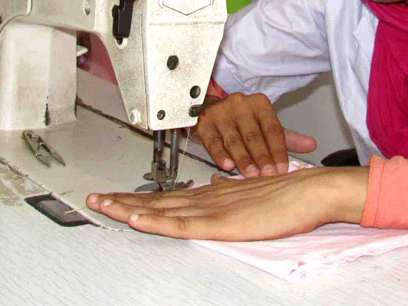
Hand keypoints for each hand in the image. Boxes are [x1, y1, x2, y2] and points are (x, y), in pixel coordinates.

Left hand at [86, 167, 367, 239]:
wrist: (313, 191)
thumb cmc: (290, 195)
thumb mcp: (253, 193)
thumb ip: (230, 190)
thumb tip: (215, 183)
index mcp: (216, 194)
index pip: (170, 197)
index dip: (141, 197)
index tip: (117, 198)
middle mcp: (209, 198)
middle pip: (158, 200)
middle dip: (123, 200)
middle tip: (94, 200)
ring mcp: (213, 209)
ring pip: (162, 209)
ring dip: (128, 207)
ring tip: (101, 206)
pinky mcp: (222, 221)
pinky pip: (181, 223)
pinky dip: (155, 220)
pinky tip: (135, 217)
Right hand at [192, 93, 316, 176]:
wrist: (210, 111)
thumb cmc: (240, 121)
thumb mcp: (264, 126)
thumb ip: (286, 138)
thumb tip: (311, 145)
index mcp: (259, 104)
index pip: (272, 129)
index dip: (278, 150)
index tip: (282, 168)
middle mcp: (240, 105)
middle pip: (254, 135)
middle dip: (262, 157)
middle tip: (268, 173)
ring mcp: (221, 113)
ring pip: (234, 139)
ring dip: (244, 159)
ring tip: (251, 173)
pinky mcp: (205, 123)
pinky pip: (214, 141)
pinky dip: (221, 154)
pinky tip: (227, 165)